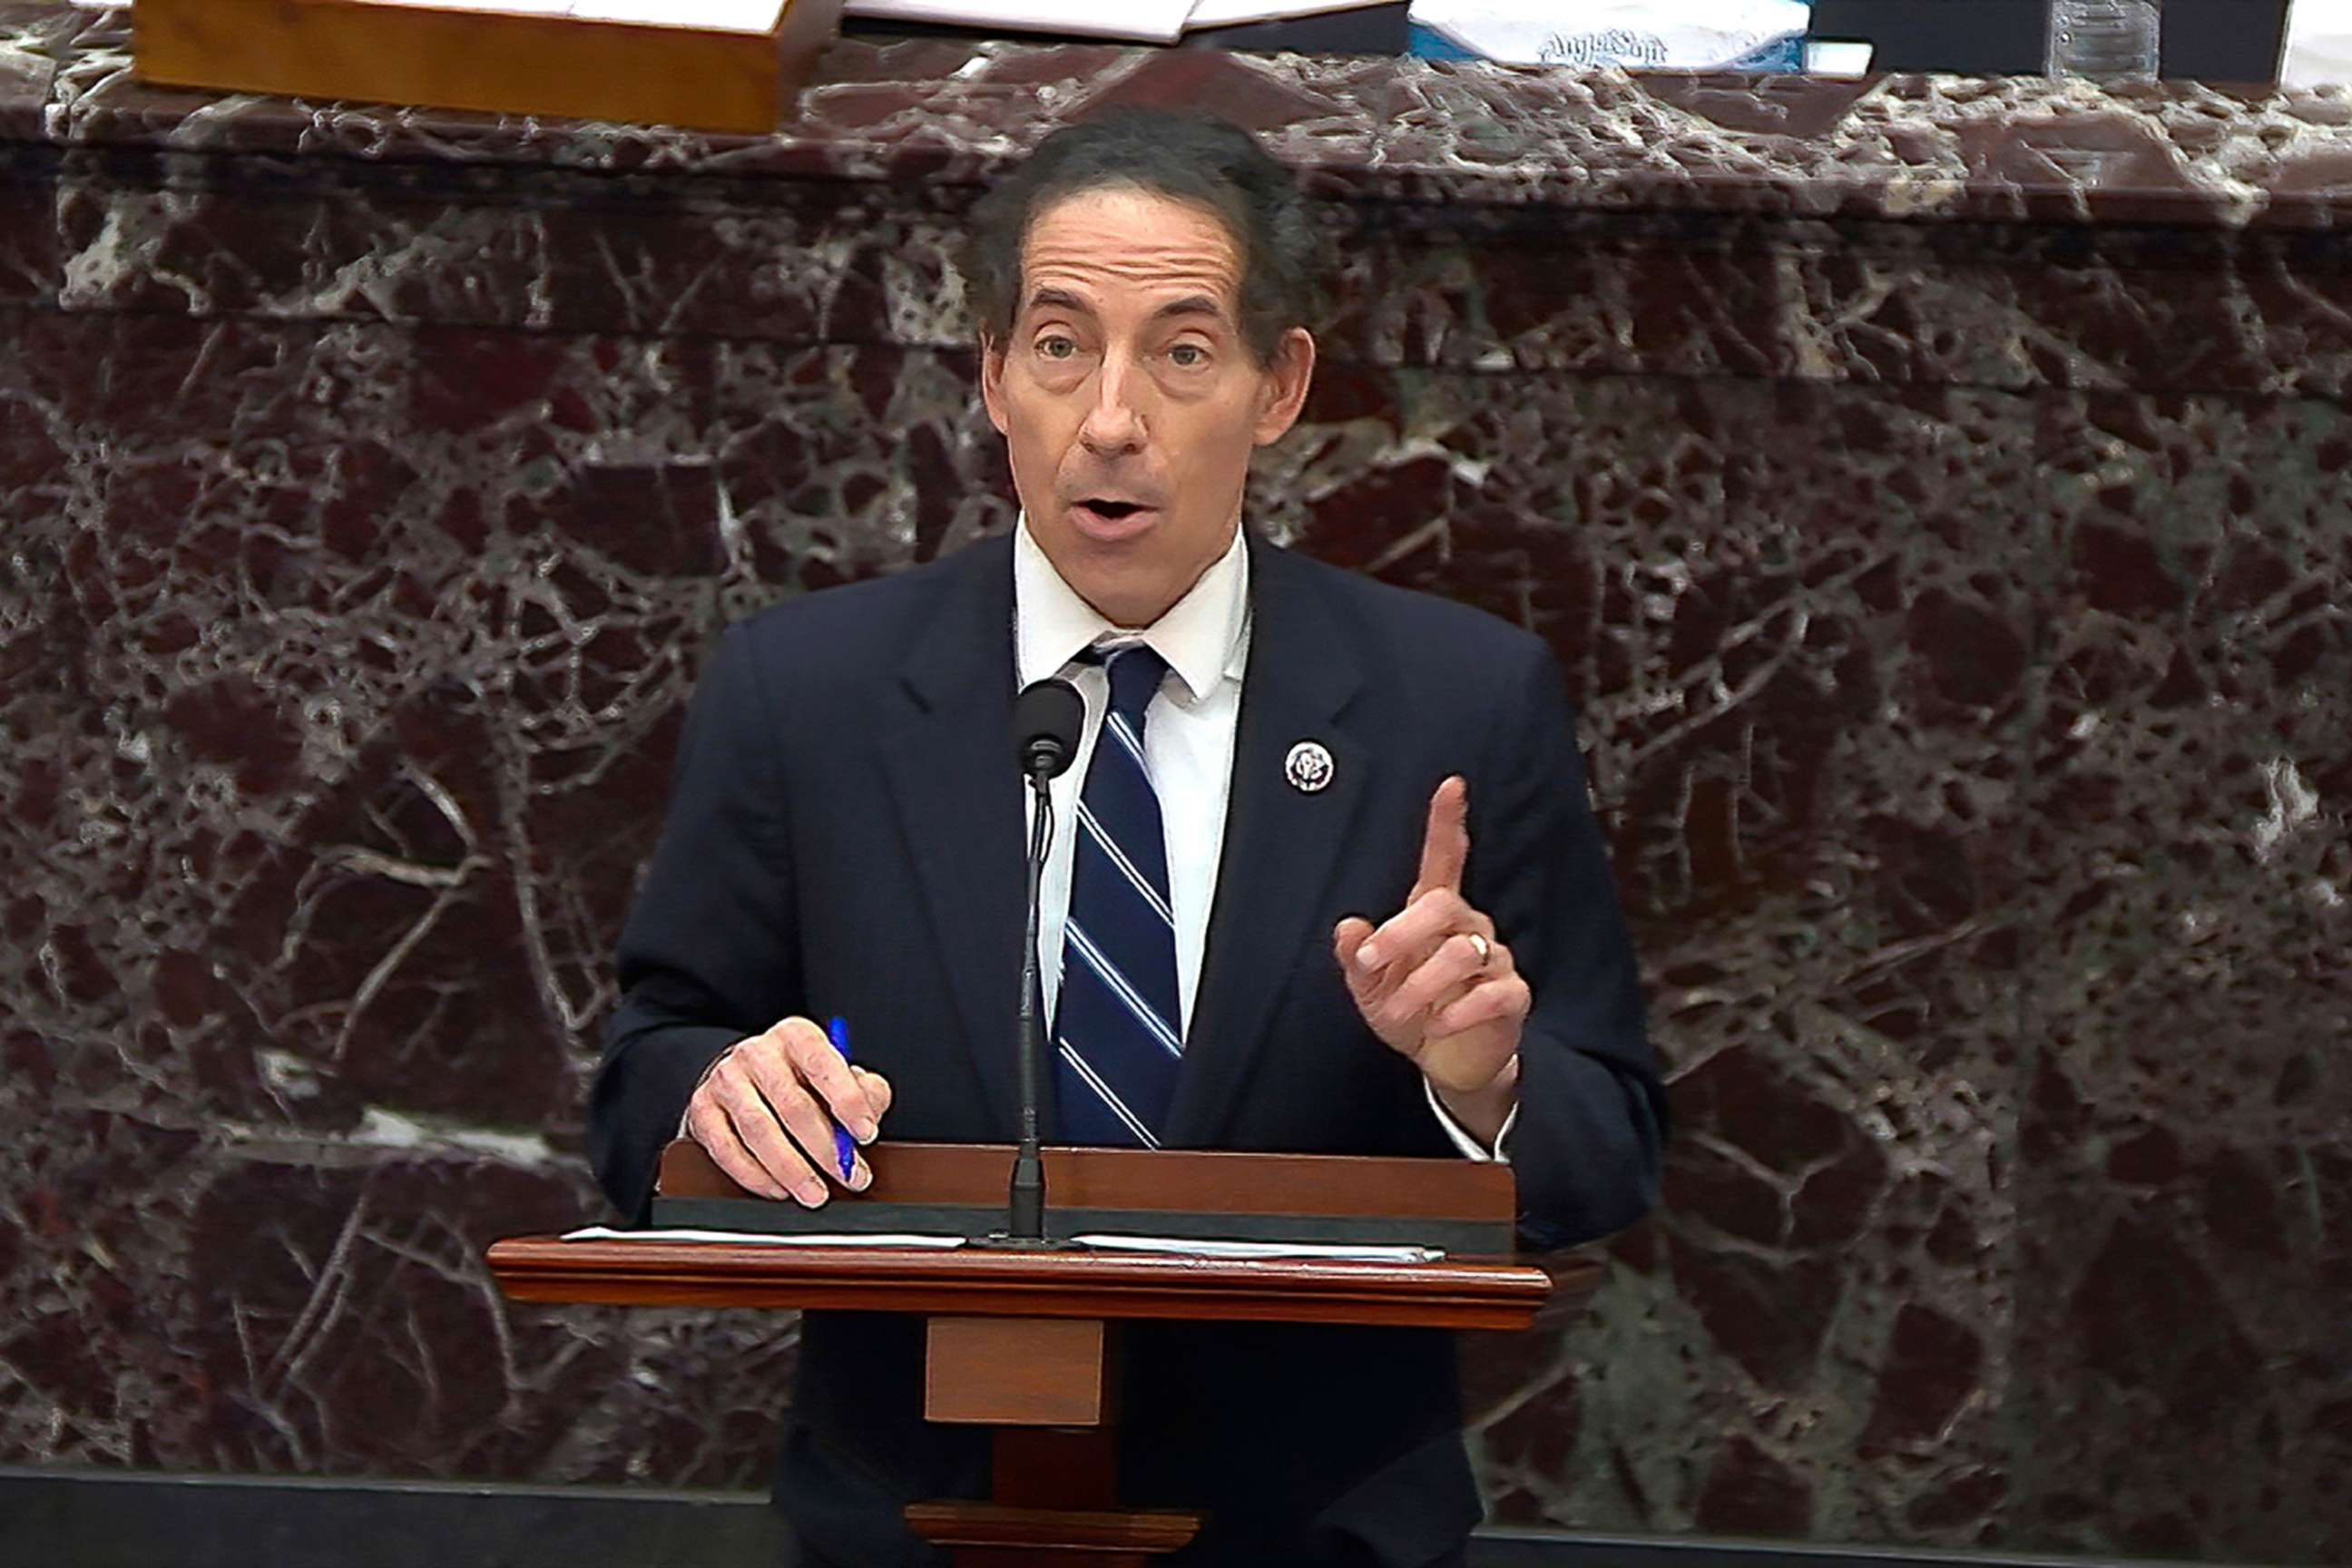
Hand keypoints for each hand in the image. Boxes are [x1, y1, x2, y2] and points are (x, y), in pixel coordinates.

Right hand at [684, 1017, 894, 1207]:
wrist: (746, 1076)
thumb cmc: (801, 1079)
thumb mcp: (839, 1074)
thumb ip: (864, 1090)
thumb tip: (868, 1114)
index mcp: (796, 1036)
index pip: (823, 1064)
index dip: (848, 1101)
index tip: (866, 1133)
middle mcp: (757, 1053)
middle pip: (792, 1105)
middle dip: (825, 1148)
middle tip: (848, 1175)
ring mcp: (726, 1080)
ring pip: (759, 1131)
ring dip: (792, 1169)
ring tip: (815, 1193)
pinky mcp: (703, 1110)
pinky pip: (727, 1150)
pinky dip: (756, 1176)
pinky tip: (779, 1189)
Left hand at [1334, 777, 1526, 1139]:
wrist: (1445, 1060)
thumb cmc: (1410, 1011)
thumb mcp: (1369, 987)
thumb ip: (1356, 958)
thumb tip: (1348, 927)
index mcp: (1433, 915)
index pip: (1445, 859)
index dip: (1446, 823)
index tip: (1450, 785)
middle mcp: (1468, 927)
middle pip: (1443, 905)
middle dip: (1400, 934)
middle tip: (1371, 964)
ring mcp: (1494, 960)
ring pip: (1461, 953)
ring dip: (1419, 984)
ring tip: (1400, 1009)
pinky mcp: (1512, 996)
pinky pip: (1490, 994)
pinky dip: (1455, 1013)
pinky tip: (1436, 1026)